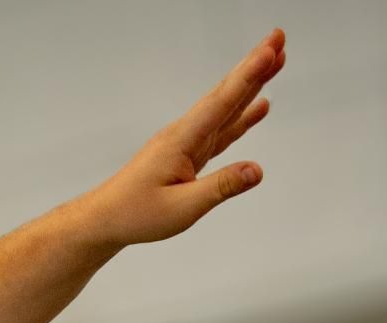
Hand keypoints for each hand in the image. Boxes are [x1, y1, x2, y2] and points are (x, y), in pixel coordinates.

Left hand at [83, 27, 283, 247]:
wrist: (106, 219)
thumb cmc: (136, 214)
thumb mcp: (182, 209)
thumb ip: (220, 187)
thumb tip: (255, 171)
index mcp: (182, 141)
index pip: (222, 103)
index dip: (248, 77)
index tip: (270, 50)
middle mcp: (186, 134)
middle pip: (226, 94)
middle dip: (255, 65)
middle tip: (279, 38)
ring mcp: (188, 141)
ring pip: (226, 107)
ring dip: (252, 83)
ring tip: (276, 60)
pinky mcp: (189, 153)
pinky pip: (221, 128)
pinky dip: (241, 114)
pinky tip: (258, 106)